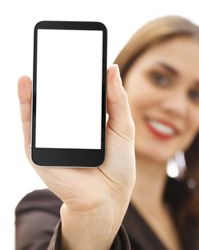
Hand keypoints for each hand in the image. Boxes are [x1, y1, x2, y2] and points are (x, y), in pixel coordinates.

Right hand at [18, 65, 135, 249]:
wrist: (107, 197)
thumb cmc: (118, 165)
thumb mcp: (122, 127)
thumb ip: (116, 99)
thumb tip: (111, 67)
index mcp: (85, 122)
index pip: (76, 93)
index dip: (75, 74)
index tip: (75, 53)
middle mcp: (66, 128)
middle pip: (56, 98)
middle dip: (54, 76)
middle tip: (57, 51)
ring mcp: (51, 139)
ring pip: (39, 108)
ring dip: (37, 85)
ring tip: (41, 60)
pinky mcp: (39, 151)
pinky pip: (29, 125)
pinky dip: (25, 104)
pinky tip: (27, 83)